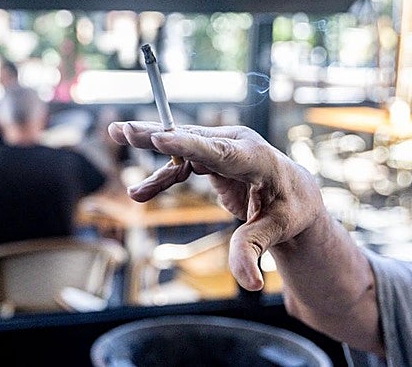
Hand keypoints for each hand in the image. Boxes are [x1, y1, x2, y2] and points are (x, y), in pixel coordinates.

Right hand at [108, 121, 325, 290]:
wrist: (294, 192)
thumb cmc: (289, 208)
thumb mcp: (276, 230)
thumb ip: (253, 249)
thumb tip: (248, 282)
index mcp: (255, 158)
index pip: (218, 151)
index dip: (187, 145)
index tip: (161, 136)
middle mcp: (235, 144)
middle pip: (191, 139)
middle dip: (156, 134)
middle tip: (124, 129)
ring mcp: (221, 146)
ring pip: (180, 146)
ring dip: (150, 144)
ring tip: (117, 135)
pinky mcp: (210, 154)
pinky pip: (180, 165)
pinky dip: (161, 178)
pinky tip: (140, 192)